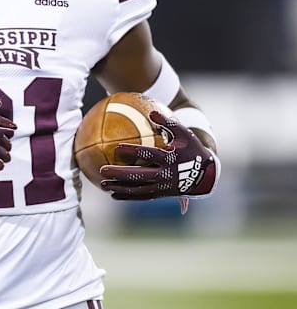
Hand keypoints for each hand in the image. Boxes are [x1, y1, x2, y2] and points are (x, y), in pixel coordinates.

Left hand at [99, 110, 217, 206]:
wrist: (205, 175)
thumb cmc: (192, 149)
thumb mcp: (184, 133)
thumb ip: (168, 122)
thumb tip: (152, 111)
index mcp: (169, 159)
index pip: (148, 155)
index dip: (133, 151)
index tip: (117, 148)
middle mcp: (164, 175)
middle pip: (138, 176)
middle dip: (120, 174)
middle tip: (102, 170)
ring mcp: (162, 187)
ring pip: (137, 189)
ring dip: (119, 188)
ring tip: (102, 184)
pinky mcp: (161, 194)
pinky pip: (141, 196)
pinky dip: (127, 196)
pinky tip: (113, 195)